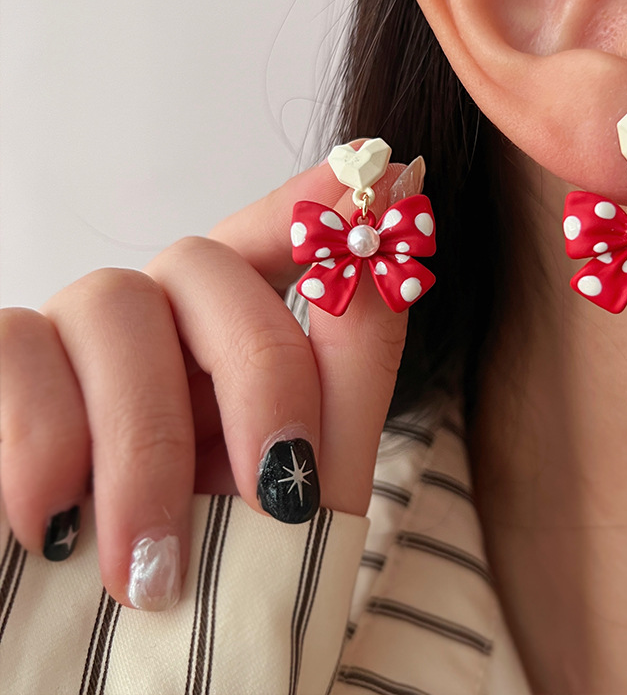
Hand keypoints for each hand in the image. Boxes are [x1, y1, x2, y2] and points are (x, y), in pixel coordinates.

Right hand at [0, 155, 422, 608]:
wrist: (122, 675)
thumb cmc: (223, 588)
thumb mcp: (313, 481)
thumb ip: (356, 349)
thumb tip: (400, 200)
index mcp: (232, 347)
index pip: (270, 241)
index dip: (312, 197)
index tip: (373, 170)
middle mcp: (154, 328)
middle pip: (207, 270)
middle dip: (260, 378)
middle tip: (277, 496)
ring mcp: (68, 344)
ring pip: (112, 302)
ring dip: (147, 444)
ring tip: (152, 566)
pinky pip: (13, 346)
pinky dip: (45, 442)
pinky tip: (55, 527)